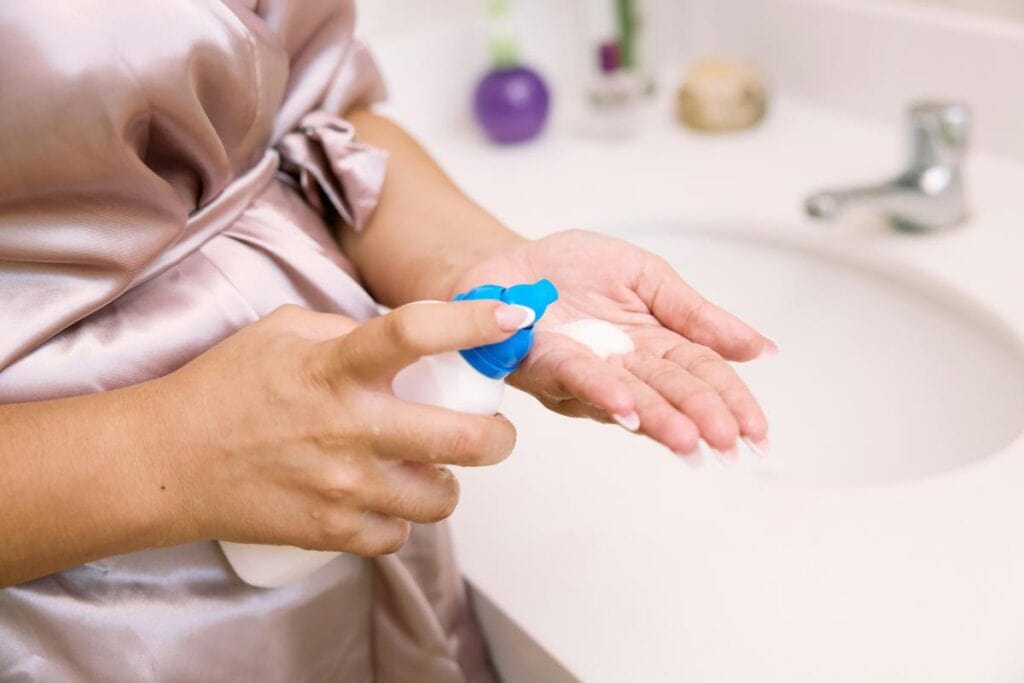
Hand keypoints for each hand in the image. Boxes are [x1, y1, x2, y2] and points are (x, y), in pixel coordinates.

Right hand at [158, 300, 530, 554]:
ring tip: (429, 469)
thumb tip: (405, 341)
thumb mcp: (284, 332)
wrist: (168, 461)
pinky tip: (383, 500)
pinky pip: (398, 537)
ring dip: (446, 483)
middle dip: (498, 437)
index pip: (418, 332)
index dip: (475, 321)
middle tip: (492, 432)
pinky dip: (399, 521)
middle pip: (462, 440)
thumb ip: (349, 330)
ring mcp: (341, 485)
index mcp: (335, 367)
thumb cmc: (225, 390)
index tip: (512, 317)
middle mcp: (348, 427)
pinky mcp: (329, 531)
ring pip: (440, 498)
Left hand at [451, 230, 774, 457]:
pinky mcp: (545, 364)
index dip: (731, 401)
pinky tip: (628, 407)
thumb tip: (758, 348)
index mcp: (657, 344)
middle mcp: (625, 368)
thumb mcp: (648, 277)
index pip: (703, 374)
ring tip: (690, 437)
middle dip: (702, 417)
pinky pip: (576, 377)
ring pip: (629, 397)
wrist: (511, 263)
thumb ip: (697, 314)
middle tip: (729, 440)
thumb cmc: (573, 271)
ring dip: (660, 419)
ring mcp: (586, 373)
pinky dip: (603, 390)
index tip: (756, 429)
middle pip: (672, 393)